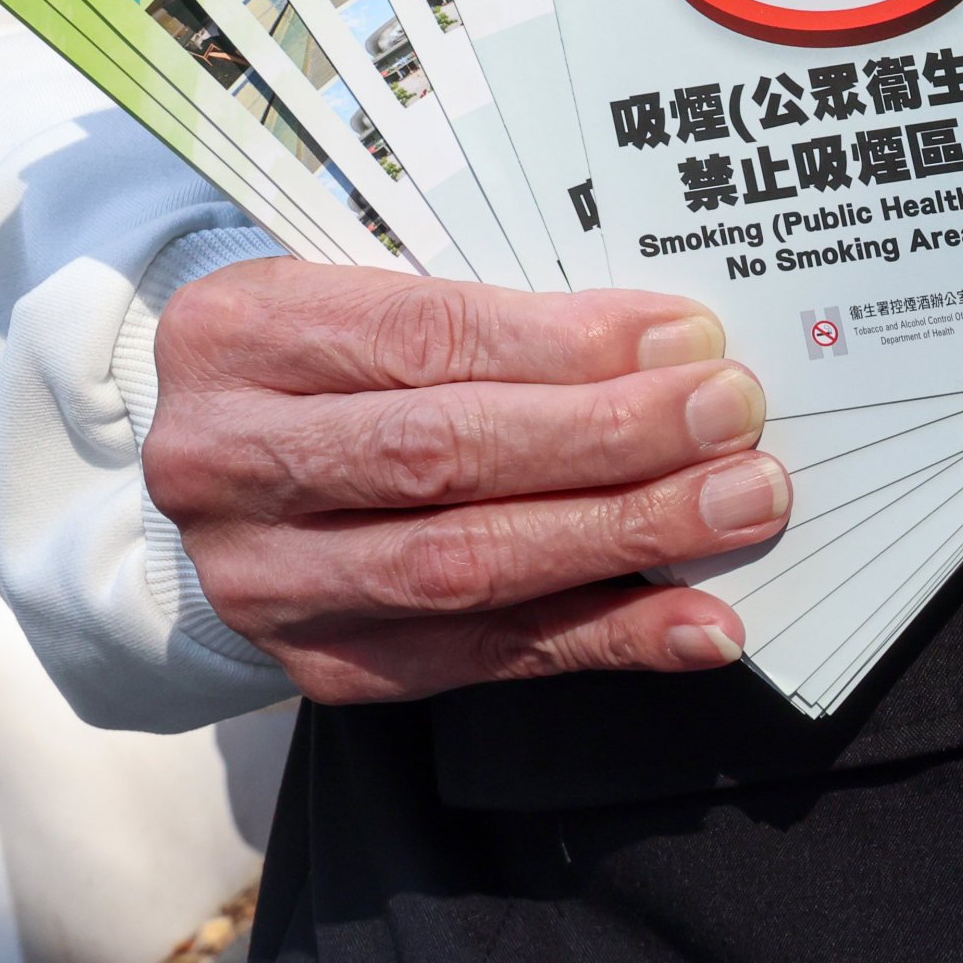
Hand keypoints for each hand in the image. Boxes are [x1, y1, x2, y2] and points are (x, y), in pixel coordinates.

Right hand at [143, 258, 787, 703]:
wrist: (226, 474)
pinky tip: (698, 626)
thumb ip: (497, 319)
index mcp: (240, 334)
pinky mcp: (327, 664)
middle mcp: (229, 461)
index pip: (421, 337)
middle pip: (440, 456)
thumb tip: (669, 348)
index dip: (563, 346)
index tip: (685, 340)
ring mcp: (268, 578)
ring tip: (736, 509)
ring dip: (621, 539)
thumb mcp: (372, 298)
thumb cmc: (331, 363)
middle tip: (731, 420)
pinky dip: (606, 639)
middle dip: (607, 440)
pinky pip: (485, 658)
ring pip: (462, 566)